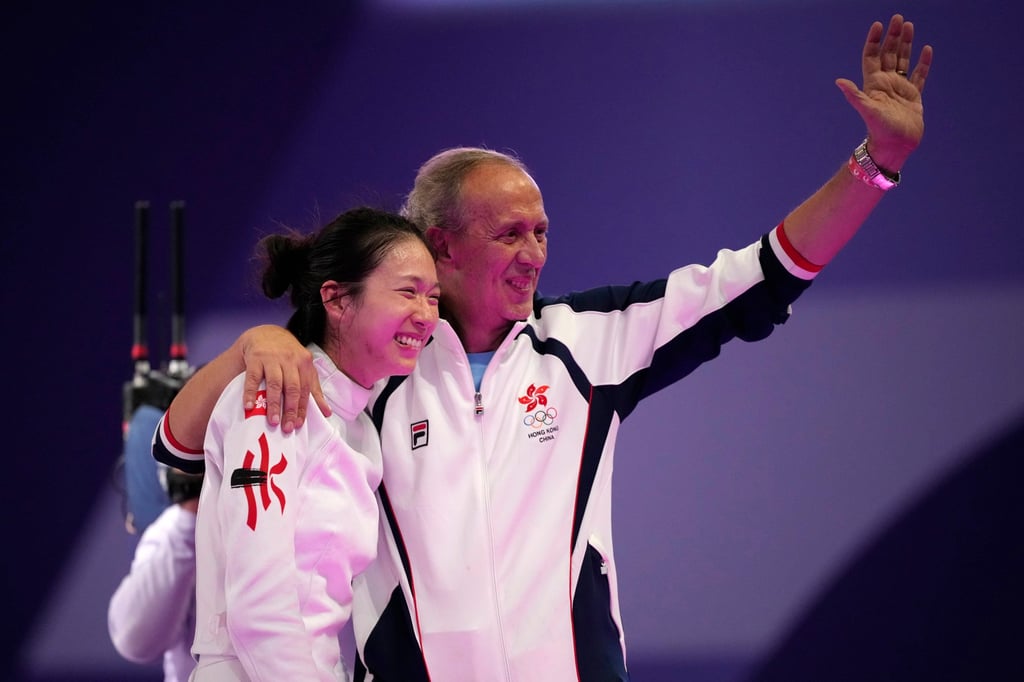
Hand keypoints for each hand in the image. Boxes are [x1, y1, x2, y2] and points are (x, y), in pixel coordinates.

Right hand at [239, 325, 329, 432]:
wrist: (266, 334)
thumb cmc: (288, 356)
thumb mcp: (304, 369)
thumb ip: (314, 390)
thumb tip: (327, 412)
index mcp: (304, 363)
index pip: (305, 390)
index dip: (303, 408)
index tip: (299, 424)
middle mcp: (290, 360)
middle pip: (292, 388)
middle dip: (290, 409)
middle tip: (287, 428)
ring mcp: (272, 358)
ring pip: (274, 383)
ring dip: (274, 404)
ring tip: (272, 421)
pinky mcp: (255, 358)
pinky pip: (253, 378)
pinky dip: (250, 393)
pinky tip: (249, 406)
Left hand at [836, 14, 933, 170]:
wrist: (894, 148)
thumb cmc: (879, 131)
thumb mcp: (867, 110)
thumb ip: (854, 94)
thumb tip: (838, 81)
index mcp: (874, 84)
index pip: (873, 56)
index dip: (875, 41)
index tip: (879, 24)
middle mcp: (886, 84)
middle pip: (889, 54)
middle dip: (893, 36)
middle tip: (898, 18)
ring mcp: (900, 89)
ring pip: (903, 60)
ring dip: (906, 44)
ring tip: (910, 26)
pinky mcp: (914, 96)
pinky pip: (919, 76)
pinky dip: (923, 63)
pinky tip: (926, 49)